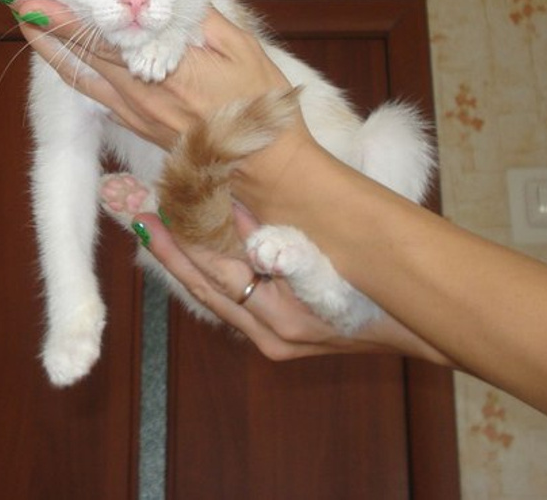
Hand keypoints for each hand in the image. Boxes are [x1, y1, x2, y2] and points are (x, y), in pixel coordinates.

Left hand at [0, 0, 294, 149]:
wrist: (264, 166)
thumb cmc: (259, 105)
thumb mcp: (241, 50)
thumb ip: (200, 17)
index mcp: (168, 70)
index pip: (103, 40)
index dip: (62, 19)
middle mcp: (141, 95)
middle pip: (81, 55)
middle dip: (43, 24)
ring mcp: (136, 114)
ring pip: (81, 78)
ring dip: (49, 49)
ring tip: (24, 23)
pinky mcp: (137, 125)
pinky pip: (95, 96)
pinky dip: (72, 72)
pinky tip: (61, 57)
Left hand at [136, 206, 452, 364]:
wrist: (414, 328)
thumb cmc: (378, 295)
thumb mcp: (336, 275)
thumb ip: (292, 258)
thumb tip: (246, 234)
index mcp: (276, 318)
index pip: (214, 272)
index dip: (181, 240)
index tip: (149, 211)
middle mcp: (264, 332)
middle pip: (203, 285)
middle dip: (166, 248)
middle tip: (132, 213)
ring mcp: (268, 335)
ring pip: (213, 290)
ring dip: (181, 256)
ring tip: (149, 224)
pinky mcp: (275, 331)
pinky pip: (230, 295)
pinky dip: (208, 267)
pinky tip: (191, 244)